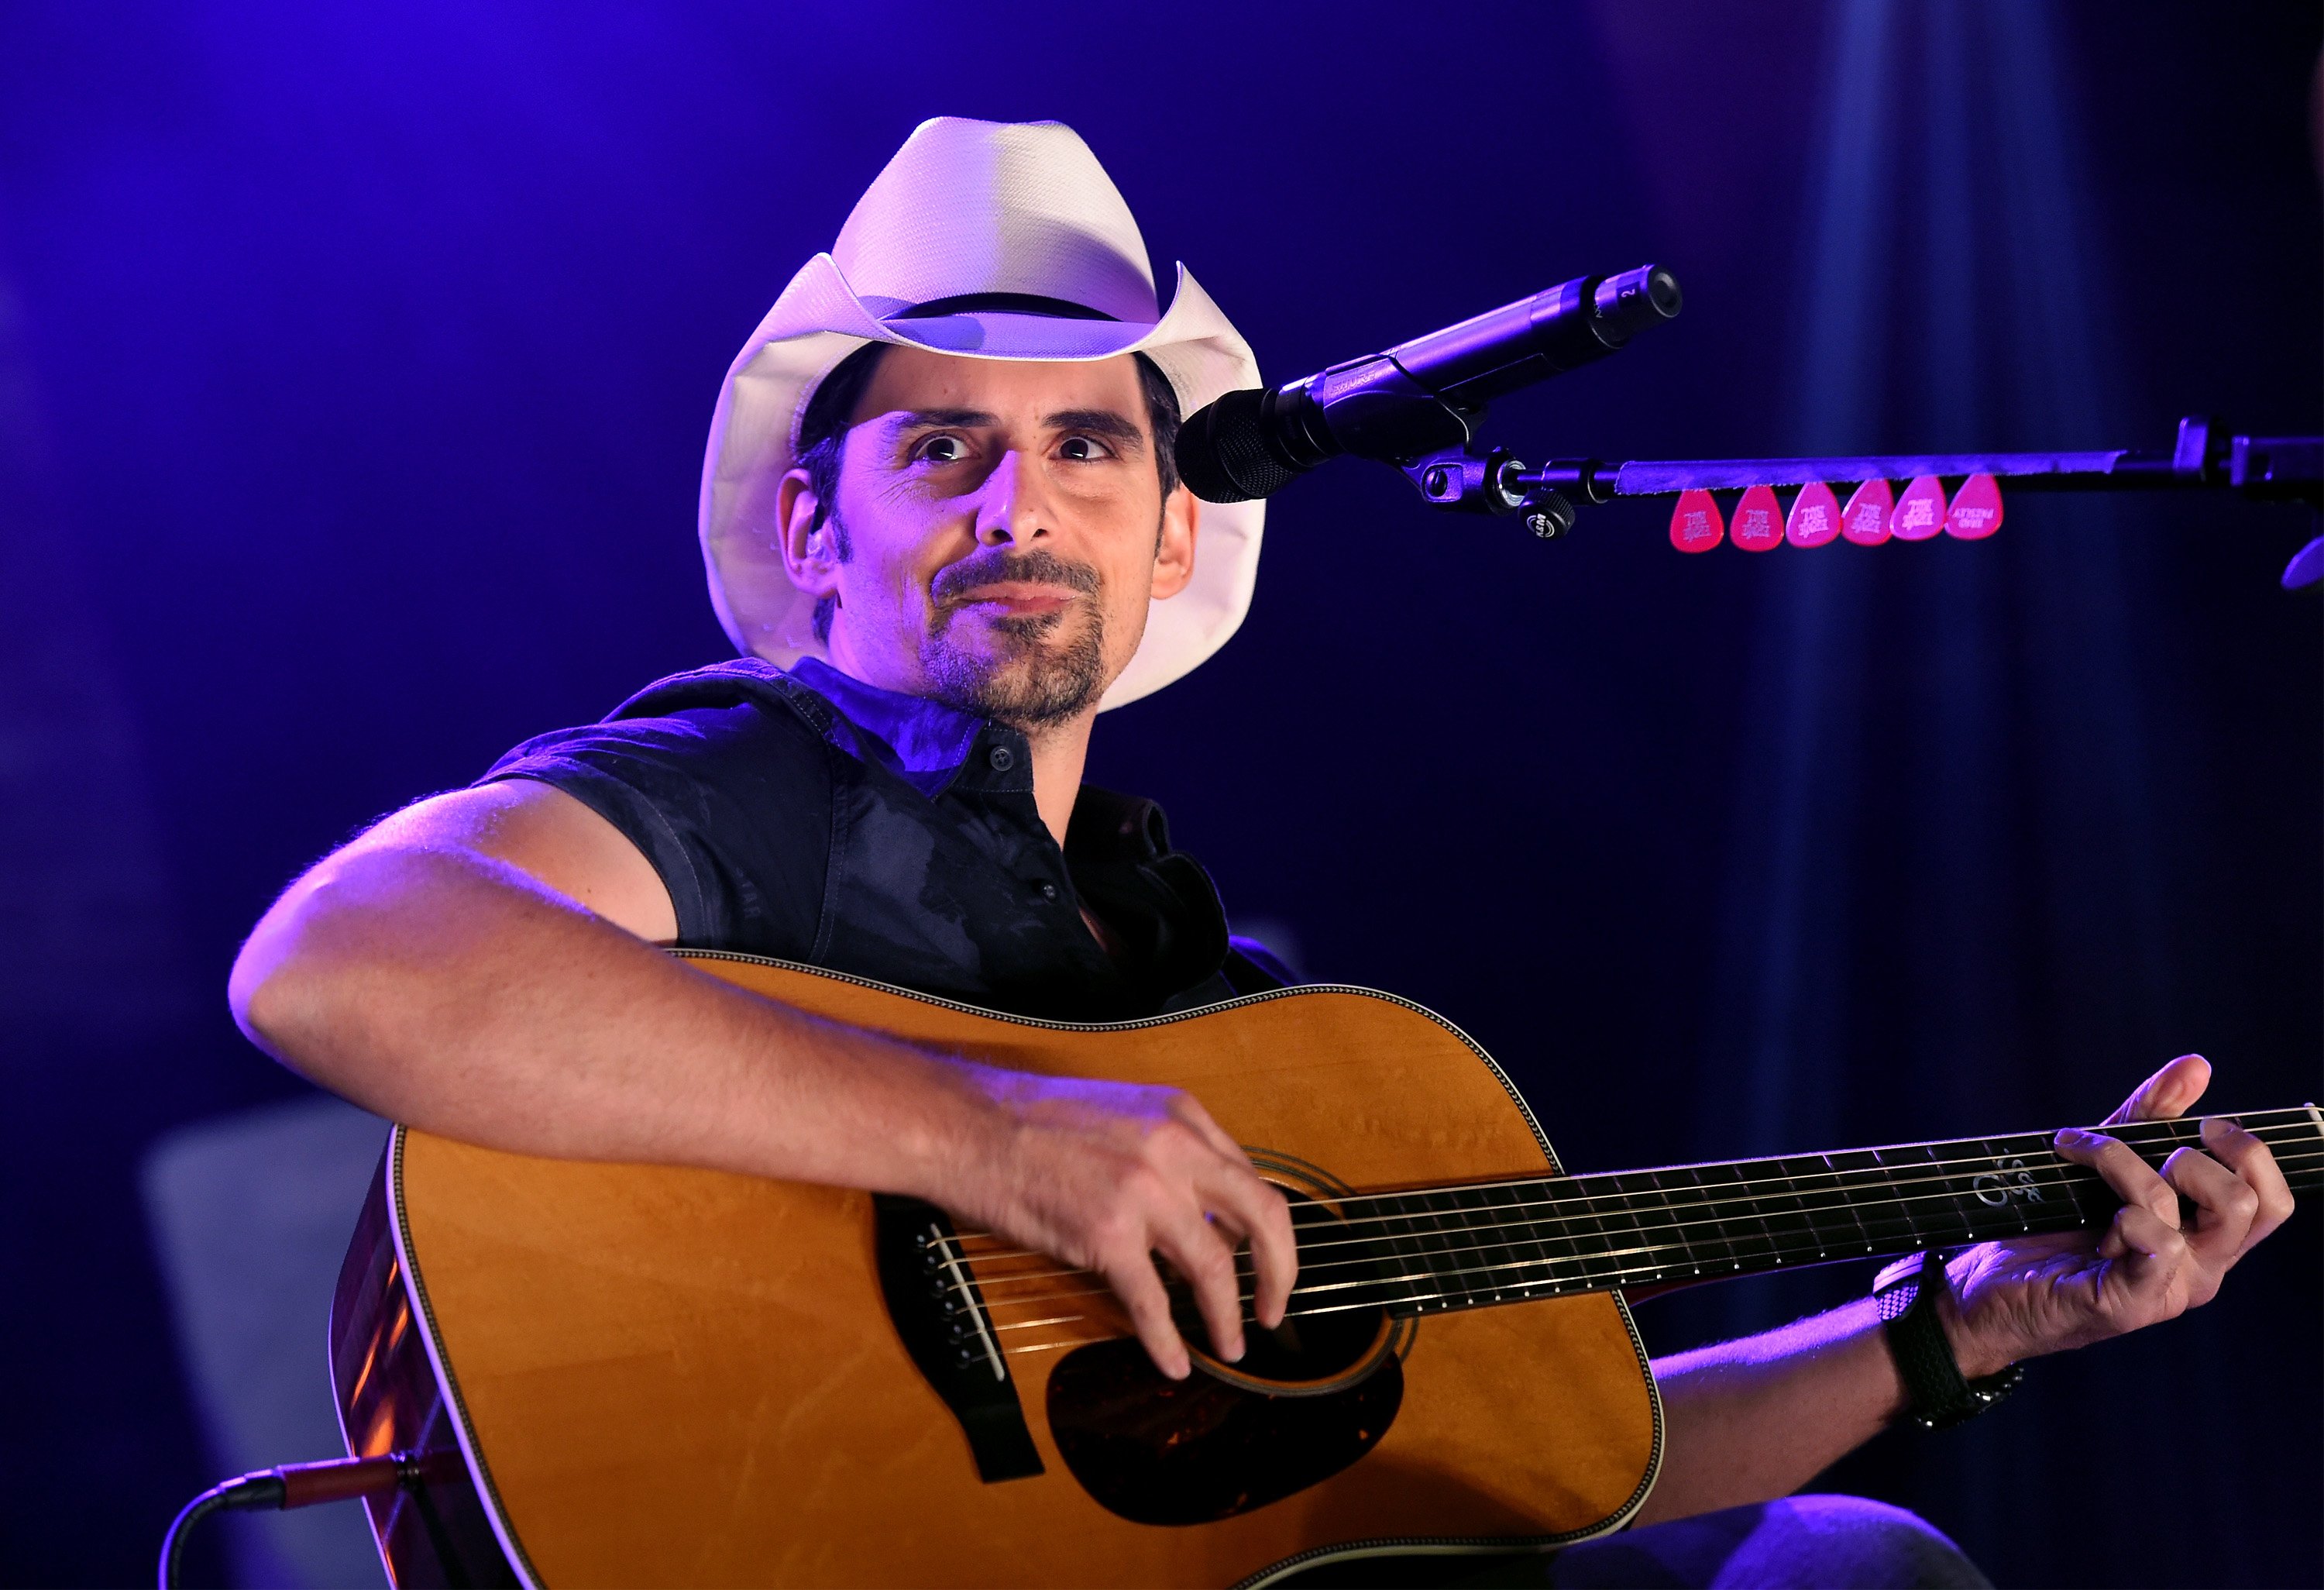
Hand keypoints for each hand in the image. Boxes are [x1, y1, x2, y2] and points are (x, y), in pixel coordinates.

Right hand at [949, 1069, 1295, 1379]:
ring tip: (1230, 1346)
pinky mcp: (1108, 1235)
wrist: (970, 1126)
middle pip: (1263, 1216)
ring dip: (1229, 1317)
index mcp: (1183, 1116)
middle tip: (1275, 1310)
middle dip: (1280, 1272)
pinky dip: (1168, 1341)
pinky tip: (1173, 1362)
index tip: (1263, 1258)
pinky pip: (1153, 1303)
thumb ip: (1169, 1154)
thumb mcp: (1123, 1115)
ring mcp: (1146, 1193)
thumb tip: (1201, 1215)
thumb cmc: (1031, 1120)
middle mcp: (1176, 1150)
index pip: (1250, 1177)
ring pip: (1216, 1269)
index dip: (1262, 1229)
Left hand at [1941, 1055, 2295, 1377]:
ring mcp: (2169, 1289)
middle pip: (2254, 1203)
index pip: (2272, 1197)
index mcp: (2205, 1238)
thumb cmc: (2050, 1228)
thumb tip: (2196, 1067)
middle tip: (2147, 1144)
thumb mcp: (2103, 1162)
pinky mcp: (2132, 1303)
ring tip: (2080, 1153)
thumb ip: (2148, 1118)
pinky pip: (2158, 1246)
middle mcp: (2201, 1267)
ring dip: (2129, 1164)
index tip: (2202, 1123)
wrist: (1985, 1288)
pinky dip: (2127, 1214)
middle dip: (2201, 1155)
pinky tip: (2097, 1219)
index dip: (2249, 1150)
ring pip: (2194, 1211)